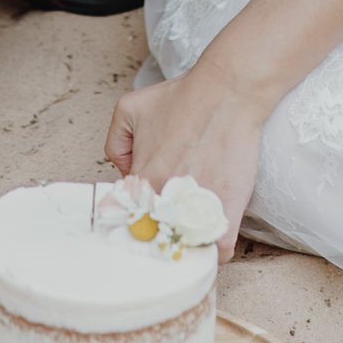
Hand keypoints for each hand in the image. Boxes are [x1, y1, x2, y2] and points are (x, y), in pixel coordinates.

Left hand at [105, 62, 264, 261]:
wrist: (228, 91)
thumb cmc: (184, 96)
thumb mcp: (129, 108)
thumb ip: (115, 142)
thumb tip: (124, 171)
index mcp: (141, 177)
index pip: (127, 217)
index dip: (136, 220)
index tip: (145, 218)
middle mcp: (164, 195)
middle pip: (155, 236)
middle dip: (161, 234)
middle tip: (170, 225)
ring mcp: (195, 204)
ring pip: (186, 246)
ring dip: (188, 245)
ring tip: (192, 235)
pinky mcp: (227, 208)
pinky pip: (219, 249)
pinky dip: (216, 251)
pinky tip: (214, 240)